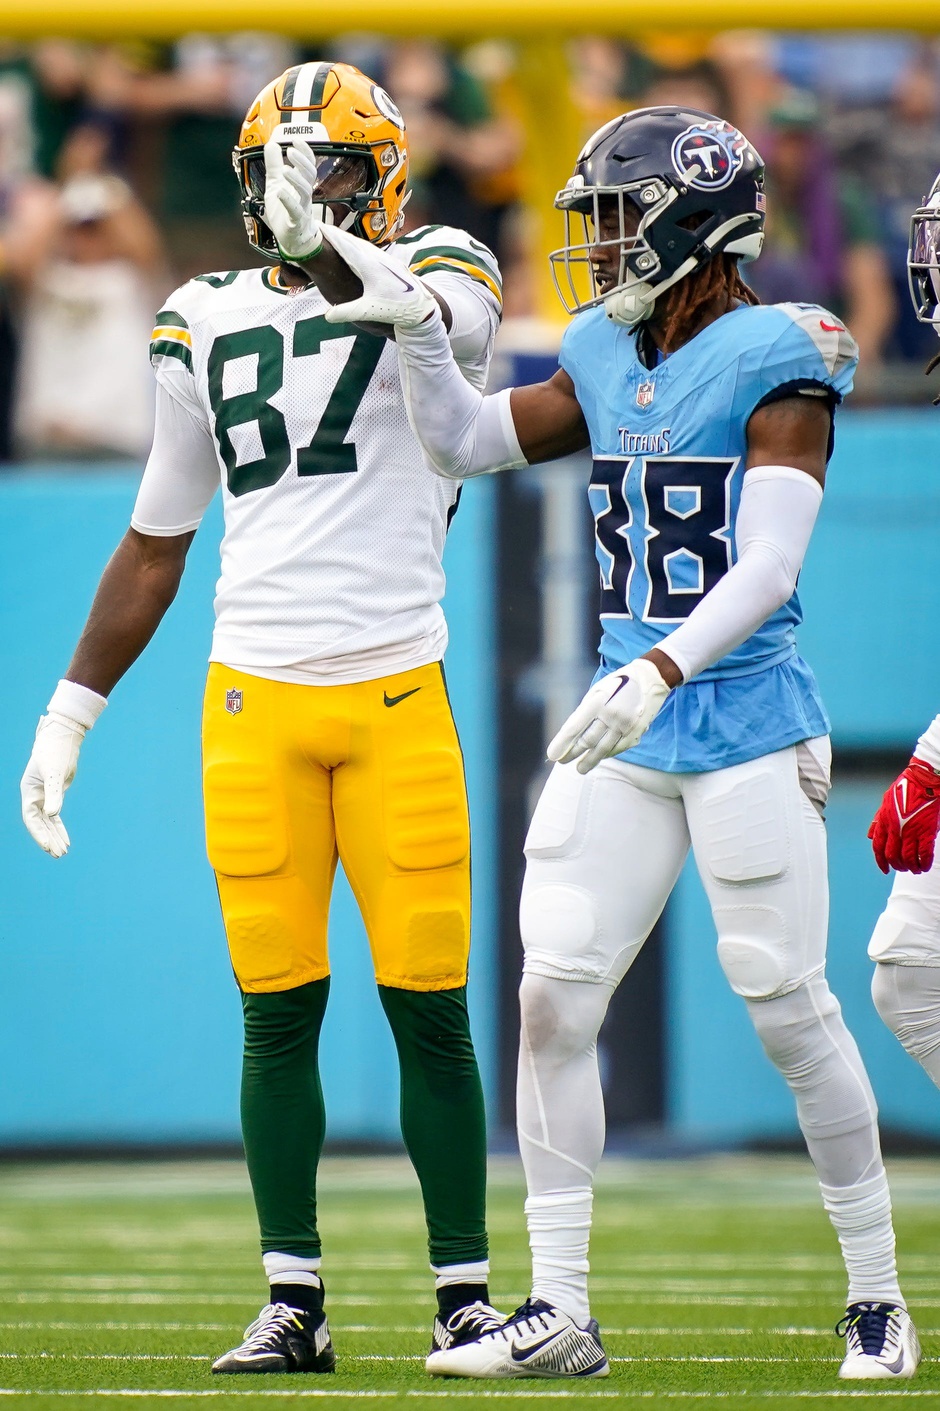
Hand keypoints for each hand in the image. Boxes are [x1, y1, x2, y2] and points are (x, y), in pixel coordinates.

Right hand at [21, 714, 86, 857]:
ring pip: (47, 822)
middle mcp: (34, 796)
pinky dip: (60, 828)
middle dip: (48, 839)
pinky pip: (55, 817)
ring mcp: (44, 796)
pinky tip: (66, 840)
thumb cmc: (55, 751)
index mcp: (30, 791)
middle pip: (39, 823)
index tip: (48, 846)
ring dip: (54, 836)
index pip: (31, 818)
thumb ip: (53, 794)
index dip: (39, 833)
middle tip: (58, 854)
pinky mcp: (55, 795)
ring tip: (62, 852)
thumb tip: (52, 814)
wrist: (62, 737)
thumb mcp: (55, 773)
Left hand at [263, 138, 324, 261]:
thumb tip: (272, 145)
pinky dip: (288, 201)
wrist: (290, 240)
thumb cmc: (284, 212)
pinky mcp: (295, 222)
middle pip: (310, 176)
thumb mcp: (275, 184)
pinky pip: (295, 211)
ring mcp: (302, 209)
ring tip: (285, 170)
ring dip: (296, 179)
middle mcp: (304, 196)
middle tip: (292, 150)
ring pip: (305, 192)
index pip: (308, 165)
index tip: (297, 140)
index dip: (305, 153)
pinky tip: (280, 192)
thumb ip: (274, 166)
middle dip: (303, 162)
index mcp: (301, 185)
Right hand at [319, 223, 437, 328]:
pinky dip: (355, 245)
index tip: (316, 227)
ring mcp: (383, 258)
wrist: (422, 307)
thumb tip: (327, 316)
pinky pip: (367, 249)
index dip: (329, 235)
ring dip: (345, 238)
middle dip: (334, 234)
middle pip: (351, 240)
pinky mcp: (388, 262)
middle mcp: (376, 257)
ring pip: (360, 243)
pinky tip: (354, 248)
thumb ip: (347, 312)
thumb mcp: (370, 310)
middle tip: (318, 227)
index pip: (345, 245)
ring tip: (332, 235)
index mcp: (369, 264)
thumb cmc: (396, 308)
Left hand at [547, 658, 670, 773]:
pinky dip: (607, 754)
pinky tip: (600, 757)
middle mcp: (611, 714)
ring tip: (580, 769)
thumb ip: (585, 711)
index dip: (562, 743)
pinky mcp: (636, 731)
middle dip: (572, 753)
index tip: (552, 755)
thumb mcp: (598, 690)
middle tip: (562, 762)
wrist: (651, 678)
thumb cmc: (618, 683)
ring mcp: (625, 725)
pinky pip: (618, 748)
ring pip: (603, 749)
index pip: (574, 727)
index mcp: (597, 701)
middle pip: (587, 741)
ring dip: (589, 761)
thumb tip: (571, 734)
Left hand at [868, 757, 939, 873]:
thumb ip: (878, 820)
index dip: (881, 861)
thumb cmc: (906, 788)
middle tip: (903, 869)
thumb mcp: (885, 802)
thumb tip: (870, 835)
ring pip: (908, 857)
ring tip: (916, 869)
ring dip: (911, 867)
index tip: (885, 869)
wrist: (923, 779)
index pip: (878, 847)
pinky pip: (924, 853)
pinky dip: (924, 863)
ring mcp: (911, 830)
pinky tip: (925, 866)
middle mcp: (896, 828)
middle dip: (897, 866)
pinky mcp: (927, 830)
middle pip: (893, 856)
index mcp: (885, 821)